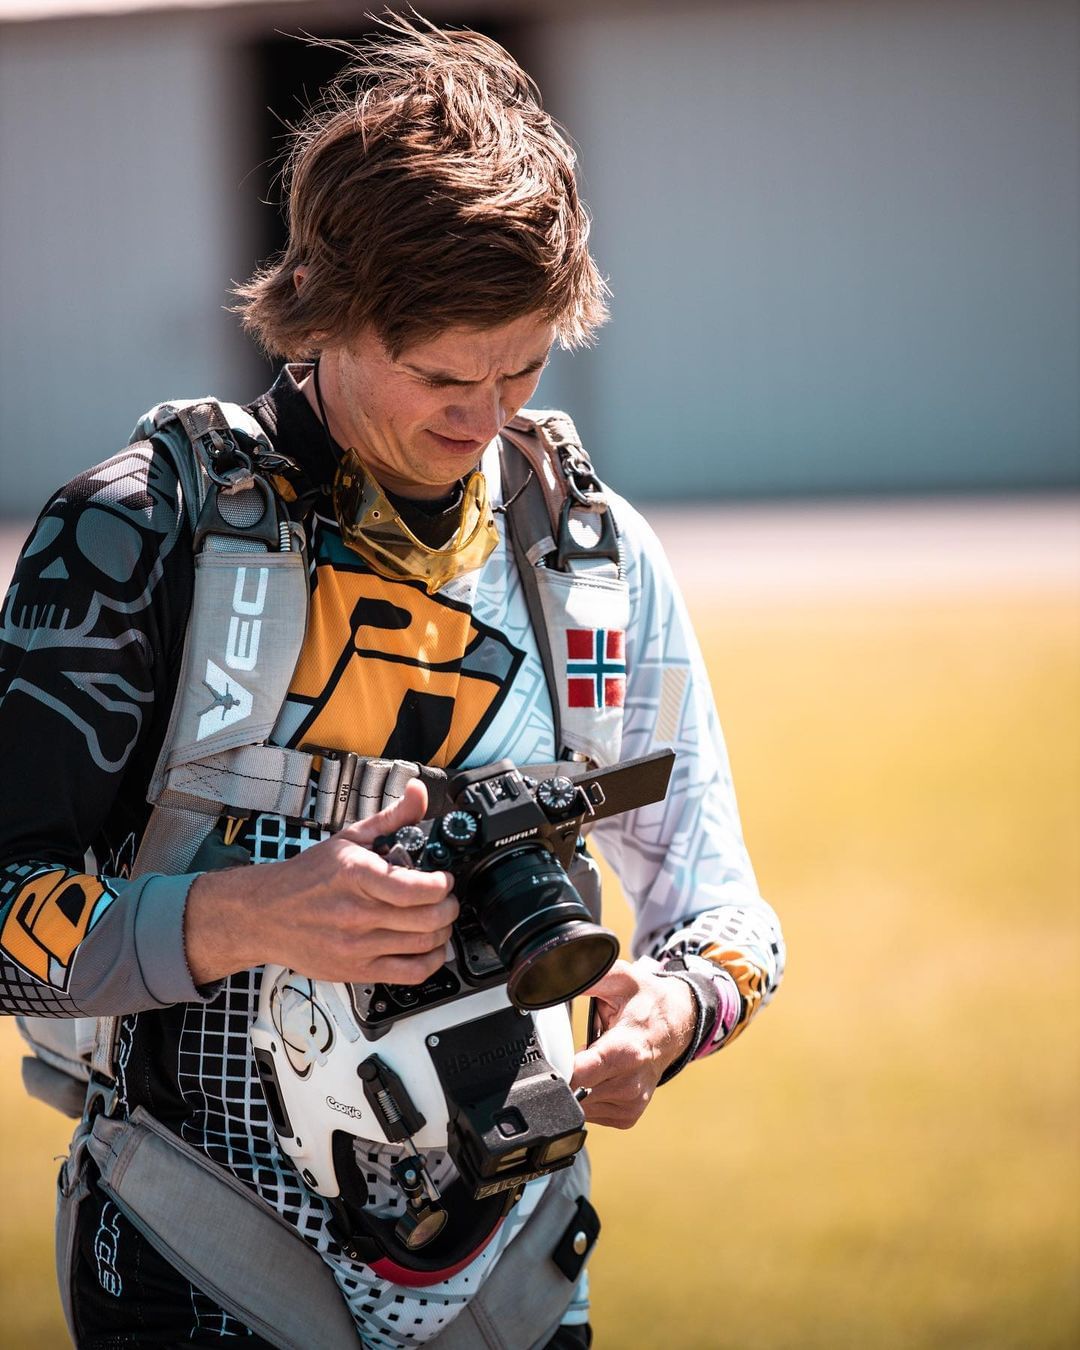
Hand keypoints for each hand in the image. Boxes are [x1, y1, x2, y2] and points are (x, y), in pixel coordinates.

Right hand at [185, 779, 457, 984]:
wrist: (264, 914)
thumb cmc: (306, 877)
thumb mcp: (349, 838)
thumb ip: (391, 817)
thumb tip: (418, 791)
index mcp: (356, 875)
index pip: (416, 889)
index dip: (442, 884)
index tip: (444, 879)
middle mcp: (357, 913)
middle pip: (428, 919)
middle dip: (449, 907)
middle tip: (446, 899)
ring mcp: (357, 946)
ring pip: (424, 945)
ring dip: (443, 931)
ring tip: (439, 919)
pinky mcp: (356, 970)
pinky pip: (410, 974)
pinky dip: (431, 961)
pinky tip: (430, 947)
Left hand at [570, 958, 696, 1129]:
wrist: (677, 1025)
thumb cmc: (646, 1001)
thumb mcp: (619, 978)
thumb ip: (585, 979)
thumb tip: (555, 981)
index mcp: (626, 1051)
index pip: (577, 1076)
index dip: (558, 1064)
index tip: (553, 1052)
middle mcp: (631, 1084)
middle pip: (573, 1092)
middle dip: (566, 1071)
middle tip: (578, 1048)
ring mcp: (631, 1104)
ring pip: (578, 1104)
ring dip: (577, 1083)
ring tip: (594, 1058)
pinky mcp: (628, 1115)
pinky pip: (590, 1112)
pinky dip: (587, 1093)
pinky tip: (601, 1074)